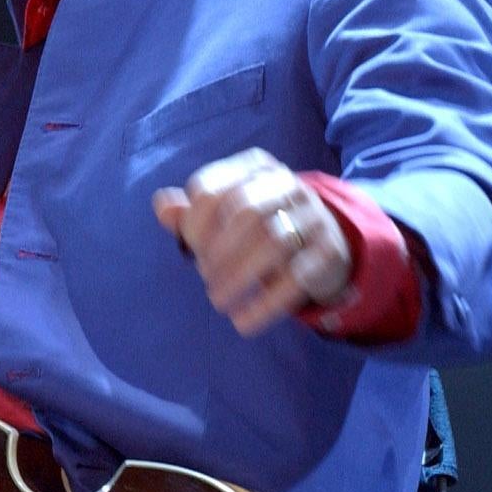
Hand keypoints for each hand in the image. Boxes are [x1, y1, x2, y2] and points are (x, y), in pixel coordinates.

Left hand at [152, 149, 352, 335]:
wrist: (324, 245)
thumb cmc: (260, 229)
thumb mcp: (225, 217)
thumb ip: (191, 214)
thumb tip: (162, 206)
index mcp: (254, 168)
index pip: (211, 189)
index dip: (194, 225)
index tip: (192, 250)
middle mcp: (288, 184)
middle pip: (244, 211)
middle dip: (218, 250)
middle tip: (205, 278)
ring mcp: (314, 215)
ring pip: (273, 242)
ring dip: (238, 277)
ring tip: (218, 301)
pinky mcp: (330, 250)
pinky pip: (297, 277)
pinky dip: (265, 304)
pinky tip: (243, 322)